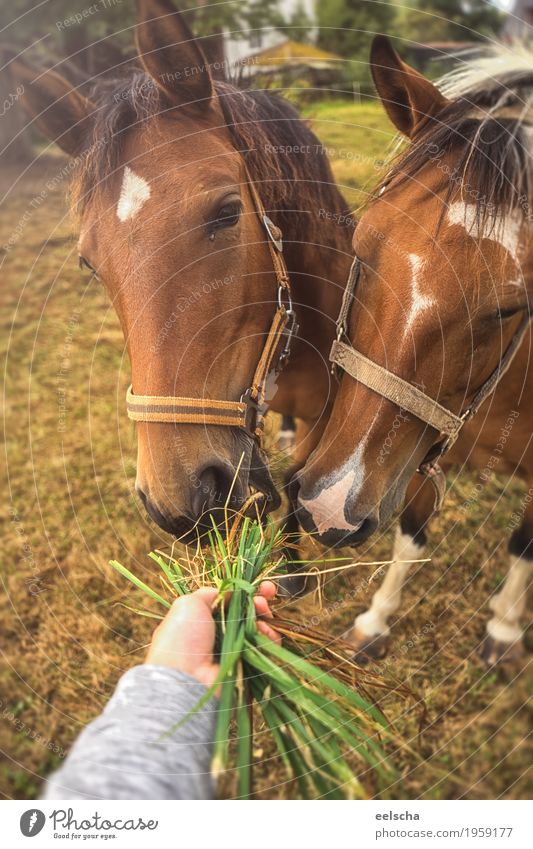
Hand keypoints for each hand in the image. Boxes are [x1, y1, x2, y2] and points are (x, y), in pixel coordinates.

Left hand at [145, 581, 278, 687]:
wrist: (184, 678)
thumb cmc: (182, 638)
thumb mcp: (189, 604)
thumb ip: (209, 593)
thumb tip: (228, 591)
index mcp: (204, 617)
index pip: (231, 600)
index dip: (247, 591)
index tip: (262, 586)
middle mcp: (218, 632)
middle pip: (246, 613)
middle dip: (260, 601)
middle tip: (268, 594)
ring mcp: (232, 649)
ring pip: (256, 629)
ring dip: (265, 618)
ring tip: (266, 615)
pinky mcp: (243, 665)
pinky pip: (261, 648)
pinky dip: (269, 638)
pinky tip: (268, 633)